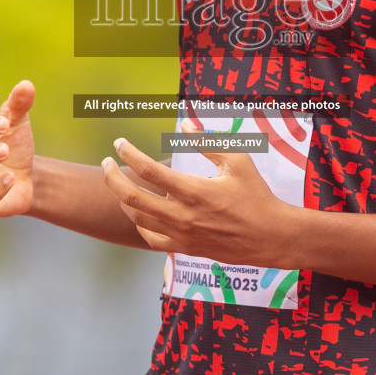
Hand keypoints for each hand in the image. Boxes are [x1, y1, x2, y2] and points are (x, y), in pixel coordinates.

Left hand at [100, 125, 295, 266]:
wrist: (270, 238)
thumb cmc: (257, 195)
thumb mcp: (238, 162)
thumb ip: (208, 143)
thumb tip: (184, 126)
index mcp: (193, 191)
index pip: (148, 170)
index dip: (129, 153)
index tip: (119, 142)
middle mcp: (182, 215)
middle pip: (132, 196)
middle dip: (111, 177)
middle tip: (106, 163)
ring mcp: (181, 235)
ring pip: (137, 218)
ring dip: (122, 198)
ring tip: (118, 183)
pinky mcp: (185, 248)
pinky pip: (151, 239)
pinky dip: (139, 223)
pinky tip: (139, 212)